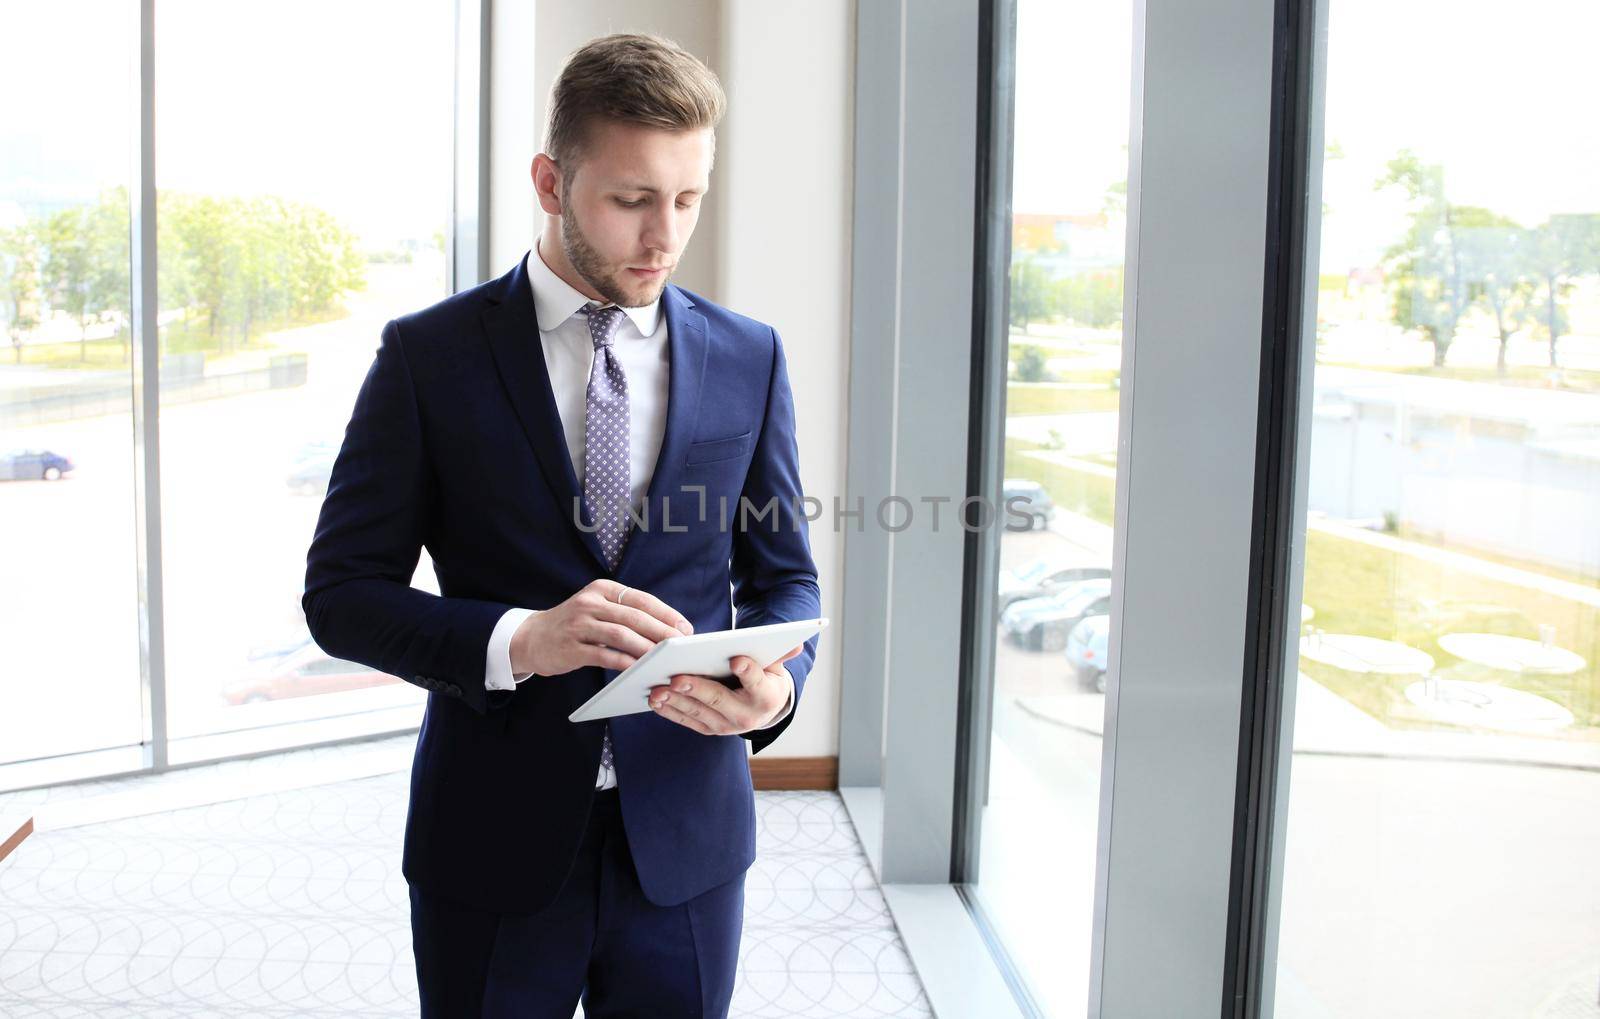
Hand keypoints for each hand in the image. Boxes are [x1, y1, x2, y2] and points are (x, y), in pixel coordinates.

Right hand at [511, 579, 692, 676]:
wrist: (531, 638)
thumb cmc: (574, 625)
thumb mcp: (596, 608)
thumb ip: (624, 614)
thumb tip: (666, 629)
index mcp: (602, 589)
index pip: (641, 599)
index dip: (666, 614)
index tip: (685, 628)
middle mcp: (590, 603)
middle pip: (634, 616)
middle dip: (661, 632)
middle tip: (681, 646)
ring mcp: (579, 625)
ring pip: (620, 635)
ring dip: (646, 648)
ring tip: (664, 660)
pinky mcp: (571, 647)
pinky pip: (604, 656)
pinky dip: (624, 663)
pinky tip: (639, 671)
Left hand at [646, 643, 803, 735]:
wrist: (763, 708)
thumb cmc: (766, 678)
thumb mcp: (775, 665)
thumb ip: (780, 653)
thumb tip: (797, 643)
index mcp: (766, 697)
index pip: (757, 682)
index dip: (748, 671)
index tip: (736, 658)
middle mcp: (746, 717)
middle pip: (719, 700)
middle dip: (697, 689)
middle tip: (677, 678)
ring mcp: (725, 726)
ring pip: (698, 712)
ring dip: (676, 702)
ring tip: (658, 690)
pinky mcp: (709, 729)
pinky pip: (686, 720)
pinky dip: (669, 711)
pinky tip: (655, 700)